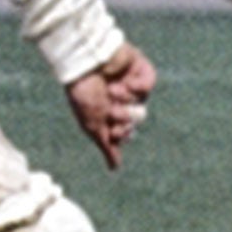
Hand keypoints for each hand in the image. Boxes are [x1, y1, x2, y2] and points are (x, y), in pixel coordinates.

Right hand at [65, 42, 156, 170]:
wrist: (83, 64)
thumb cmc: (82, 93)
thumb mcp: (92, 125)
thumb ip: (106, 145)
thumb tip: (115, 168)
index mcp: (108, 112)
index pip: (126, 132)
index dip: (121, 133)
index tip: (112, 130)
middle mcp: (121, 100)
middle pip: (136, 119)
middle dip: (123, 117)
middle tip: (110, 109)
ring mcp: (133, 84)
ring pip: (143, 102)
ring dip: (126, 100)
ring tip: (112, 90)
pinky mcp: (141, 69)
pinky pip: (149, 84)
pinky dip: (137, 86)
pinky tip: (123, 82)